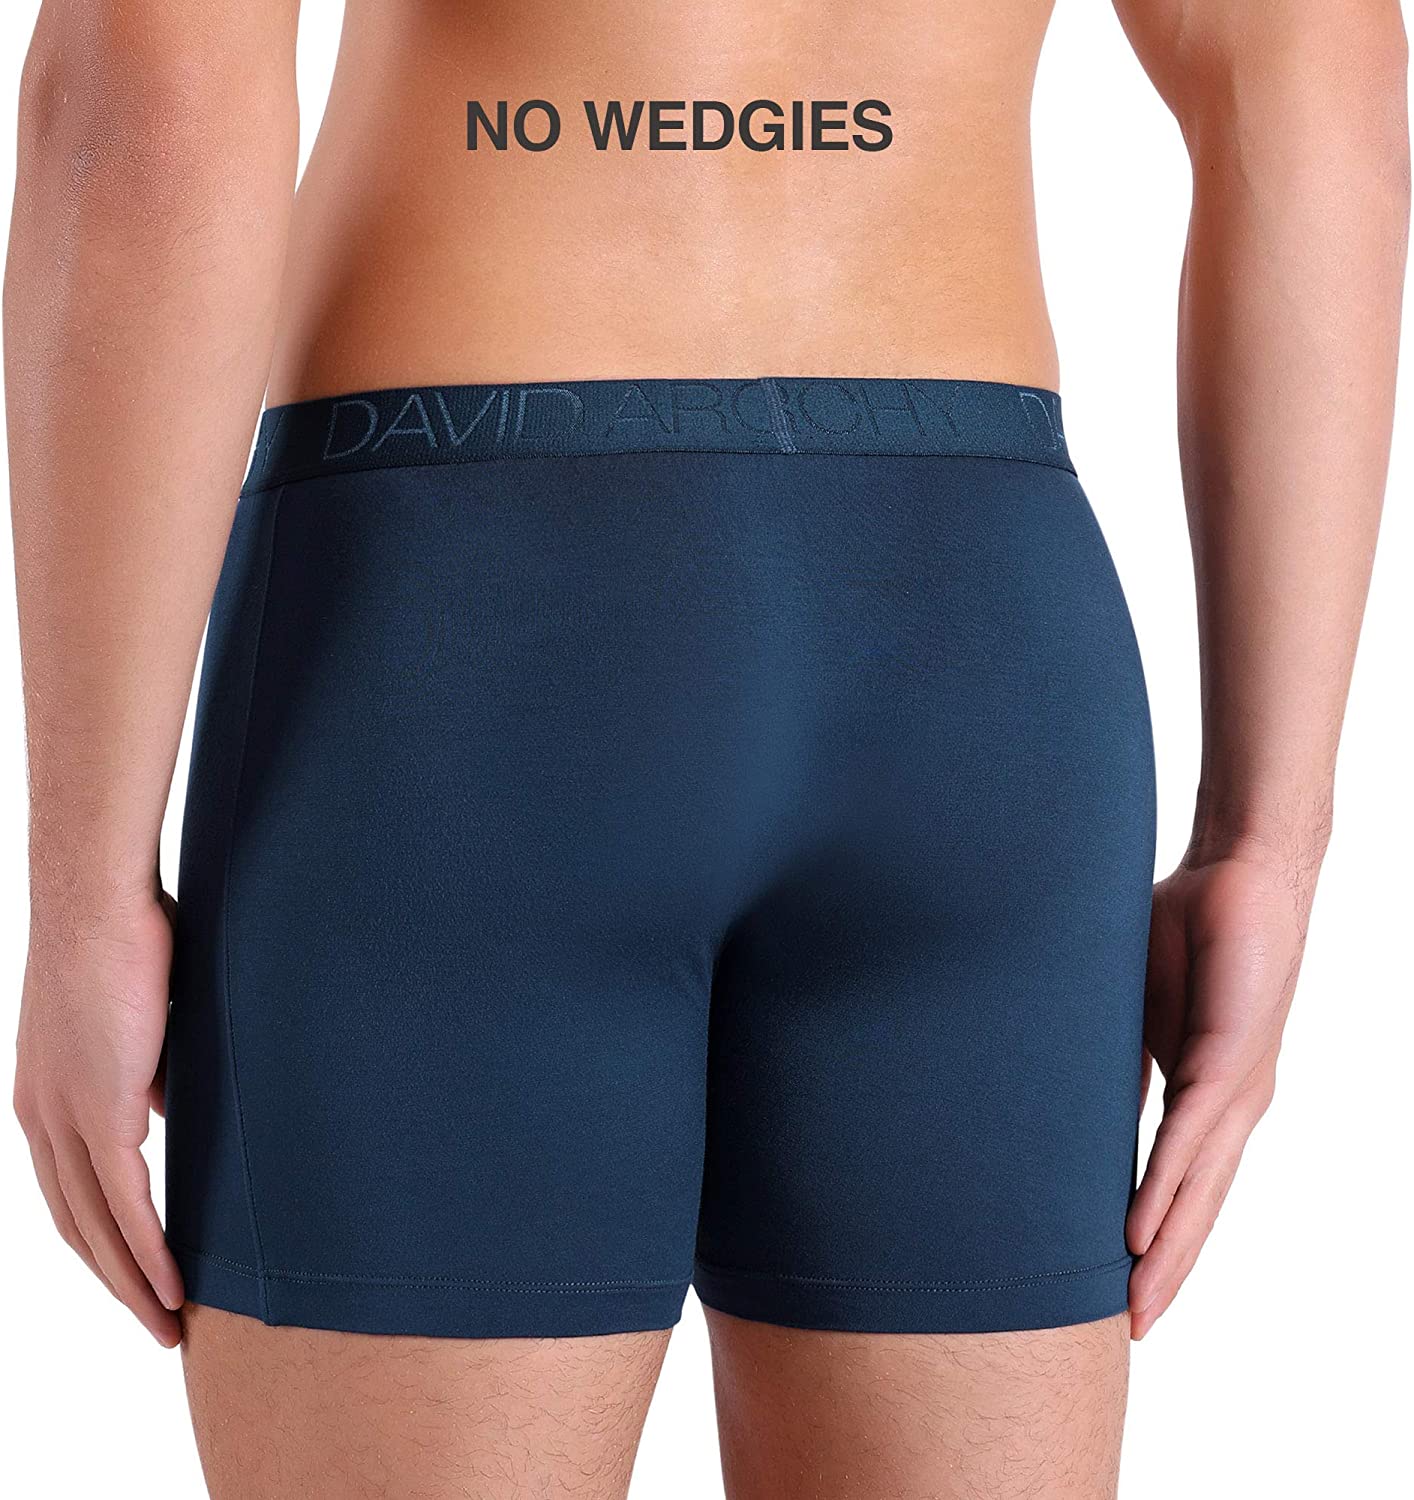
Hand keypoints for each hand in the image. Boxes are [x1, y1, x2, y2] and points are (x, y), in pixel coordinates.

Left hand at [13, 892, 183, 1345]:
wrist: (98, 896)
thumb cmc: (124, 934)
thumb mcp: (134, 1014)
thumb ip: (144, 1070)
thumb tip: (164, 1105)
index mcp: (44, 1095)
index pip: (69, 1190)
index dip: (102, 1239)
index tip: (138, 1272)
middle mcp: (42, 1116)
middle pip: (75, 1226)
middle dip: (115, 1282)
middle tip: (157, 1320)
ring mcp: (66, 1117)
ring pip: (97, 1229)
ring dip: (133, 1285)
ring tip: (169, 1322)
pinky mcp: (101, 1110)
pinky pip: (126, 1203)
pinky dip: (148, 1253)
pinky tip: (171, 1285)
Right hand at [1127, 835, 1319, 1337]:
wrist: (1241, 869)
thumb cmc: (1189, 930)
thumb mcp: (1133, 1007)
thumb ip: (1118, 1059)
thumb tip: (1076, 1100)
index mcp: (1210, 1091)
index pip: (1183, 1180)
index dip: (1159, 1238)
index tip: (1125, 1288)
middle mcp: (1233, 1102)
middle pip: (1199, 1206)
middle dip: (1167, 1273)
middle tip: (1132, 1329)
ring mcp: (1237, 1087)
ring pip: (1198, 1187)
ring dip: (1167, 1251)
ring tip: (1136, 1303)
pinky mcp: (1231, 1060)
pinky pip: (1190, 1138)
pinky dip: (1165, 1188)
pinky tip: (1142, 1232)